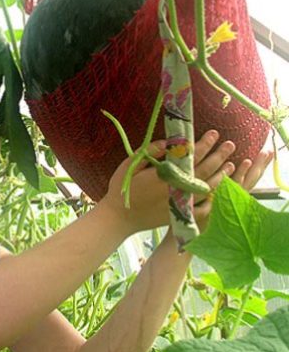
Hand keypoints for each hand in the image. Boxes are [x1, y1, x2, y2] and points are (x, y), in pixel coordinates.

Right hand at [102, 130, 271, 234]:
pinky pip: (203, 207)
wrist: (120, 218)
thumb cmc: (123, 189)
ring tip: (231, 164)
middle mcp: (176, 189)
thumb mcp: (130, 165)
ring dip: (220, 175)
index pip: (190, 157)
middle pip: (203, 171)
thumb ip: (149, 152)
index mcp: (165, 175)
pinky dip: (213, 198)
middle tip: (230, 144)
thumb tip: (168, 142)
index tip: (213, 134)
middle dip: (218, 156)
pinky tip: (220, 189)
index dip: (203, 144)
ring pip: (207, 188)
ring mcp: (181, 203)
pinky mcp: (181, 215)